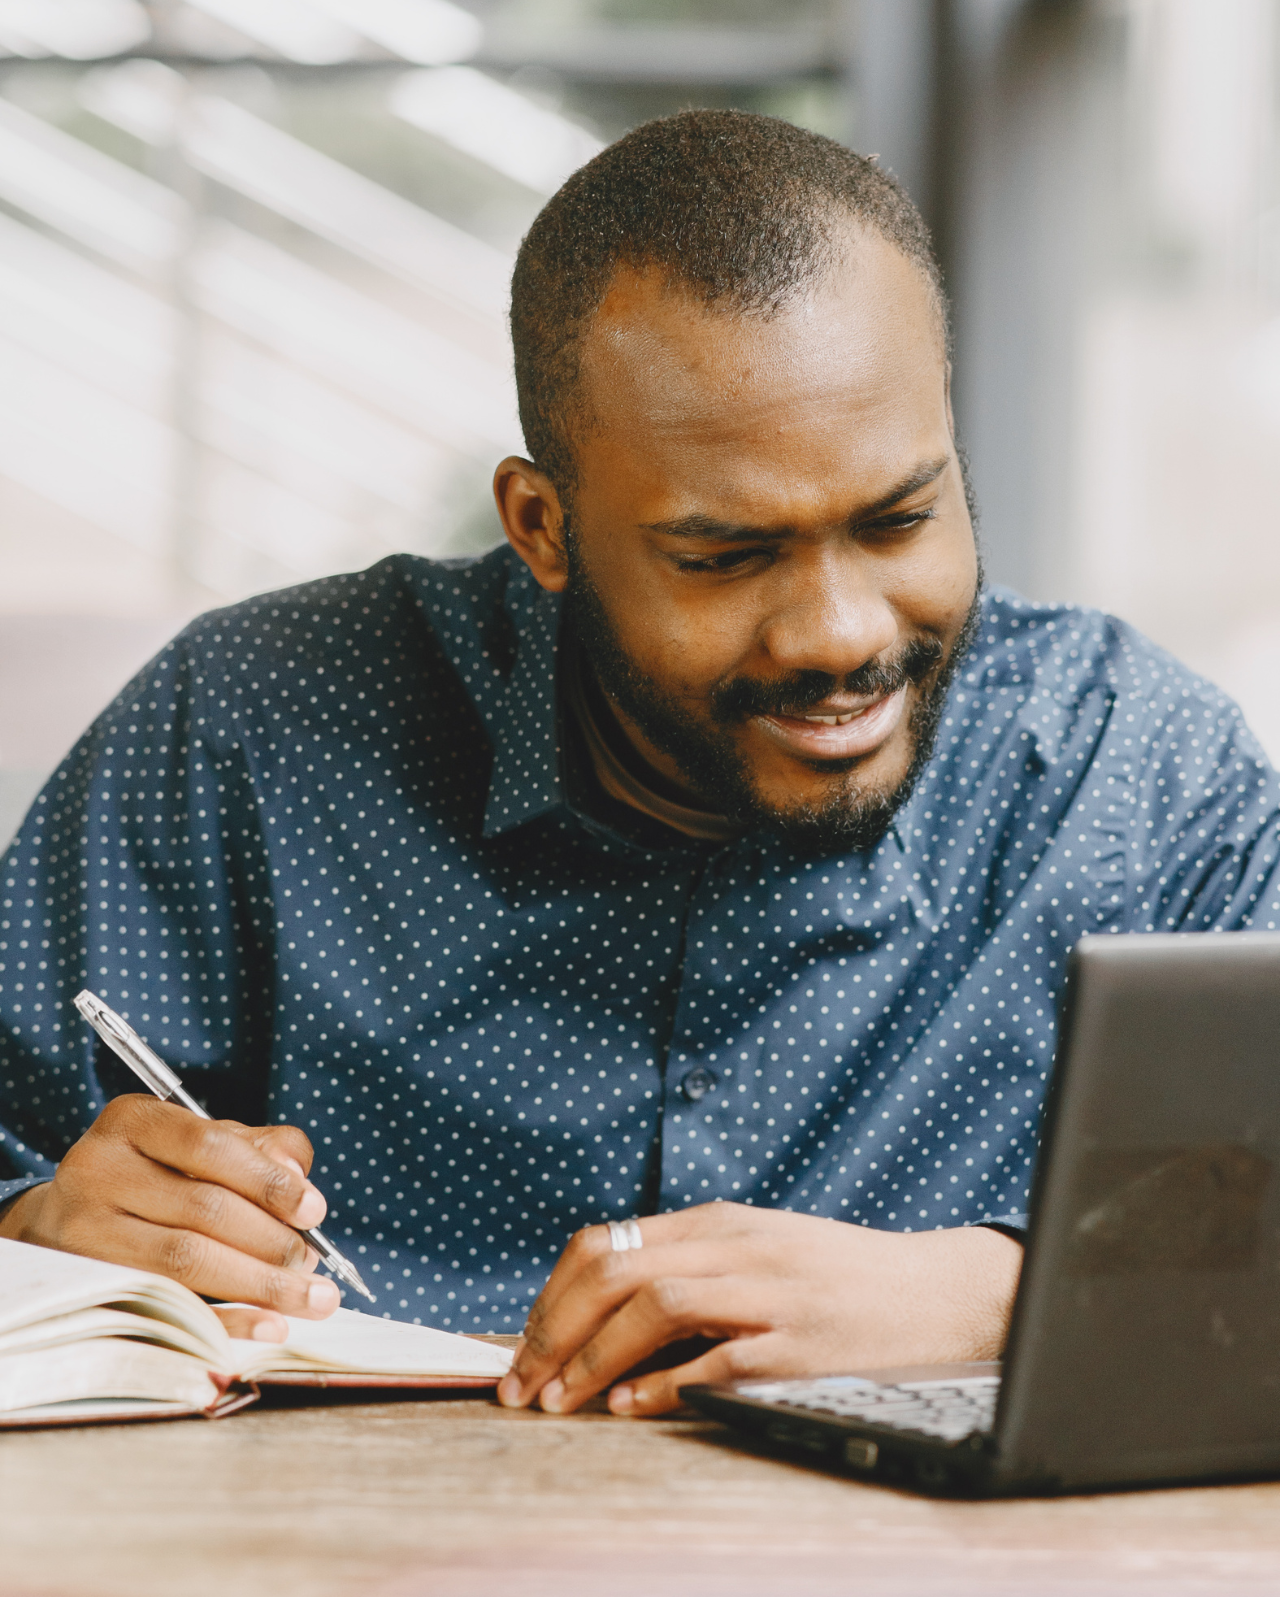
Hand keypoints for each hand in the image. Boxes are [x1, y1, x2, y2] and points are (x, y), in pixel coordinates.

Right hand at [0, 1095, 340, 1341]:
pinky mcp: (86, 1284)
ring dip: (260, 1284)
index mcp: (133, 1121)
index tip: (314, 1211)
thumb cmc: (154, 1177)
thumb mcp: (200, 1146)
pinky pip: (167, 1306)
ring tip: (310, 1299)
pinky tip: (270, 1325)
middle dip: (272, 1241)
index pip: (209, 1147)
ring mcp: (83, 1230)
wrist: (62, 1223)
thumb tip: (297, 1175)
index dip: (268, 1181)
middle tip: (313, 1265)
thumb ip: (258, 1149)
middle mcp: (98, 1169)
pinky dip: (226, 1320)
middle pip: (202, 1209)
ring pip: (185, 1260)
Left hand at [497, 1203, 1021, 1416]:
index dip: (549, 1299)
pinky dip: (665, 1385)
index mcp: (717, 1224)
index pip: (603, 1245)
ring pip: (654, 1305)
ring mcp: (769, 1291)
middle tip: (522, 1386)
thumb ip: (688, 1270)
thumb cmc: (838, 1278)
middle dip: (552, 1331)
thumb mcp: (757, 1251)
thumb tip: (600, 1319)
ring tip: (562, 1402)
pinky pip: (718, 1359)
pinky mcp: (801, 1342)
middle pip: (614, 1271)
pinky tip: (634, 1407)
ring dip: (593, 1357)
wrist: (939, 1291)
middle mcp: (736, 1247)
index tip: (524, 1348)